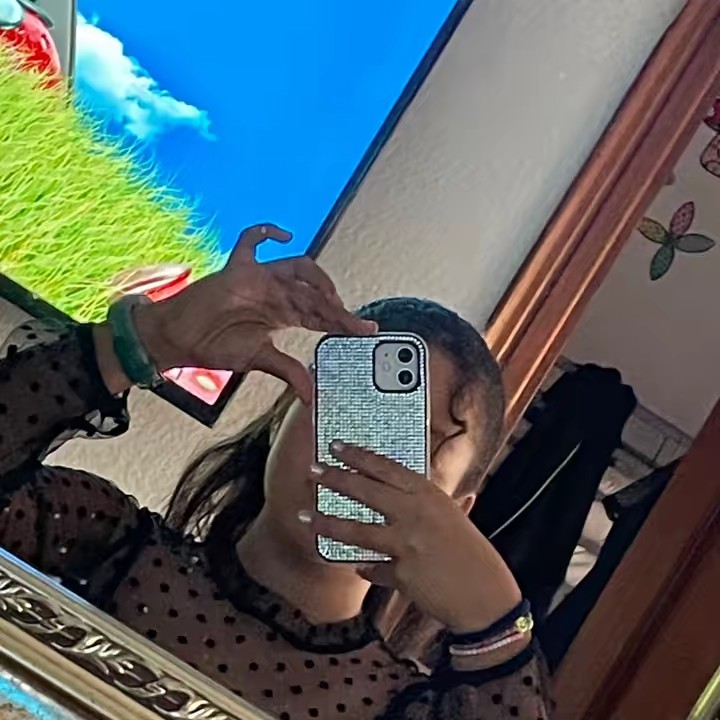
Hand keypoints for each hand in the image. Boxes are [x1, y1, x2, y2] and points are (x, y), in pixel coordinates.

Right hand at [130, 224, 374, 402]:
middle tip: (352, 323)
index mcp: (284, 313)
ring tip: (329, 297)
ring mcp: (259, 279)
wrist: (178, 339)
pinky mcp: (238, 269)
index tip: (368, 331)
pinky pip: (252, 241)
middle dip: (336, 308)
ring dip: (317, 279)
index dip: (345, 322)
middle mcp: (276, 293)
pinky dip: (268, 232)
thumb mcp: (258, 360)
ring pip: (297, 267)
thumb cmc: (214, 346)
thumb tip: (309, 397)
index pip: (321, 315)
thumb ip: (287, 372)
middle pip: (315, 293)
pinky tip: (286, 234)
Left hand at [306, 442, 521, 633]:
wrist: (486, 598)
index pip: (387, 468)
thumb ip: (427, 503)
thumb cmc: (473, 554)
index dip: (359, 456)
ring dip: (327, 524)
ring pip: (357, 531)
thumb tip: (404, 488)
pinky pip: (373, 569)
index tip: (337, 446)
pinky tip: (358, 567)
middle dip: (335, 479)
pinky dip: (366, 569)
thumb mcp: (452, 517)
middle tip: (313, 470)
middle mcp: (416, 515)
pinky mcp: (401, 574)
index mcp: (430, 495)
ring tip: (305, 517)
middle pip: (366, 491)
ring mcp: (407, 545)